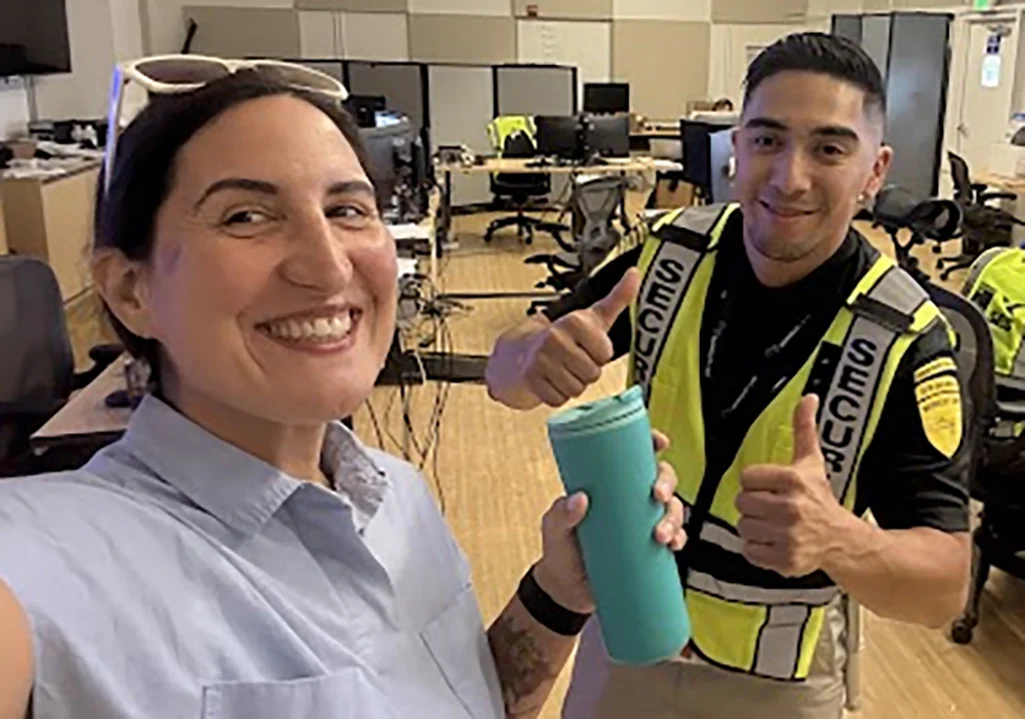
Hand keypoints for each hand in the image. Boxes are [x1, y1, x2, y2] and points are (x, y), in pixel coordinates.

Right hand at [519, 269, 640, 407]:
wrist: (516, 353)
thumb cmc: (558, 337)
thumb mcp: (590, 317)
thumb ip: (616, 298)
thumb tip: (635, 274)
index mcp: (574, 321)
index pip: (605, 354)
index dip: (597, 355)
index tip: (585, 346)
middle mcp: (555, 337)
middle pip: (592, 373)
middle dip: (584, 372)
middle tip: (570, 360)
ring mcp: (541, 358)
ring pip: (576, 388)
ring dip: (570, 384)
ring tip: (559, 370)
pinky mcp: (530, 379)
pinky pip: (559, 399)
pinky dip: (555, 394)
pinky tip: (548, 380)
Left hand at [533, 430, 686, 613]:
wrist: (567, 591)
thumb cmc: (559, 551)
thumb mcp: (554, 530)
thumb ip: (561, 515)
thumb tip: (579, 499)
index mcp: (608, 486)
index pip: (633, 456)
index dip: (650, 444)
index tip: (659, 442)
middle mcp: (629, 500)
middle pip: (661, 479)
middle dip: (667, 483)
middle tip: (658, 496)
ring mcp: (642, 524)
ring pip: (672, 508)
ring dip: (674, 517)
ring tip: (660, 536)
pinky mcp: (650, 549)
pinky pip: (675, 538)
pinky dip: (679, 538)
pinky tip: (674, 544)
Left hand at [735, 395, 847, 577]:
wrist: (843, 540)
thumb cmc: (821, 499)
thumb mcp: (812, 462)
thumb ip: (804, 428)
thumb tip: (808, 397)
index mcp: (793, 481)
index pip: (746, 477)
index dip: (756, 482)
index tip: (769, 487)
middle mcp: (791, 508)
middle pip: (742, 502)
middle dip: (753, 504)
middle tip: (770, 507)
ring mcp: (788, 536)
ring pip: (743, 526)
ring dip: (754, 526)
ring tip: (772, 524)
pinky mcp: (785, 560)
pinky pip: (750, 551)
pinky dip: (757, 549)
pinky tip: (773, 541)